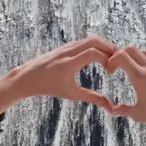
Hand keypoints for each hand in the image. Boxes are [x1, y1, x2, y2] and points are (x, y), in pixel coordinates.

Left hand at [0, 37, 119, 115]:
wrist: (27, 77)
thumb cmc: (49, 88)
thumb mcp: (71, 94)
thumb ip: (92, 98)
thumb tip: (110, 106)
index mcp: (68, 64)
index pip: (93, 53)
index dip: (107, 59)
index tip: (111, 71)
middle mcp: (67, 52)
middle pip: (94, 41)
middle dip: (109, 48)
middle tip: (118, 61)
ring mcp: (65, 47)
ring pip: (89, 39)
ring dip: (103, 46)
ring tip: (112, 59)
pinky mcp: (64, 46)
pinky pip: (83, 41)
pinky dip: (94, 45)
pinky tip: (100, 56)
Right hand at [105, 47, 145, 145]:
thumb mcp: (138, 114)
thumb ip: (123, 109)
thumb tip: (111, 110)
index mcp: (140, 77)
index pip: (121, 56)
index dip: (111, 61)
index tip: (110, 72)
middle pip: (131, 49)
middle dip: (120, 55)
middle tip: (117, 68)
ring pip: (144, 53)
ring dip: (134, 57)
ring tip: (130, 71)